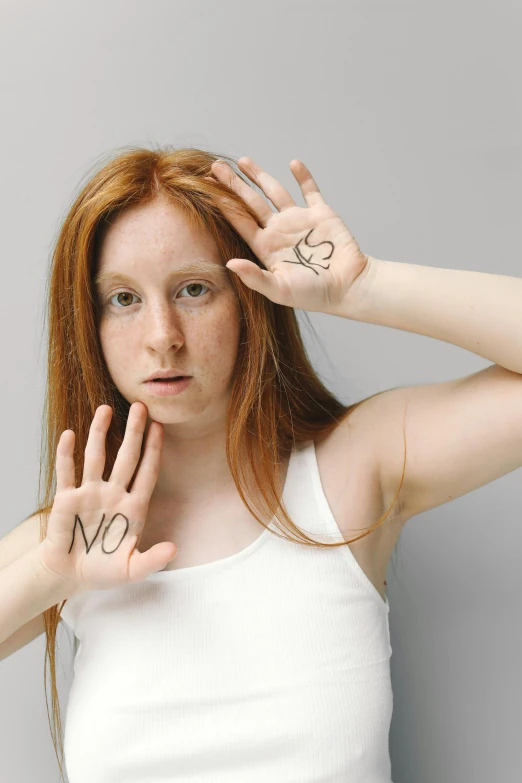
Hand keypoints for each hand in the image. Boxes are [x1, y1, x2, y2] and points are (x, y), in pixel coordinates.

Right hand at [37, 403, 176, 593]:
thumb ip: (152, 560)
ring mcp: (90, 493)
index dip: (154, 450)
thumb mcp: (131, 570)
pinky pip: (66, 472)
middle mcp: (113, 494)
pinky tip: (69, 434)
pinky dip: (66, 453)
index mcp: (133, 508)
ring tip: (105, 409)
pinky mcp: (66, 498)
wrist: (70, 575)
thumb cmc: (103, 570)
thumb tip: (174, 549)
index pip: (147, 472)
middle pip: (126, 457)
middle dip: (134, 433)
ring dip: (100, 433)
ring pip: (96, 457)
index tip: (160, 427)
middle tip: (140, 407)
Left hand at [208, 156, 372, 313]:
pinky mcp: (321, 214)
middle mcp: (279, 230)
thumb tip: (229, 264)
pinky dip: (303, 177)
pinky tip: (293, 163)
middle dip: (234, 184)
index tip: (205, 187)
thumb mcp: (280, 290)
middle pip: (251, 202)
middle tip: (216, 166)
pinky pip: (310, 190)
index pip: (239, 221)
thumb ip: (254, 277)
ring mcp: (299, 220)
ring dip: (260, 175)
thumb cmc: (314, 294)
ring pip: (275, 191)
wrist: (348, 287)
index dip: (223, 204)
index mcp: (266, 247)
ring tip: (243, 160)